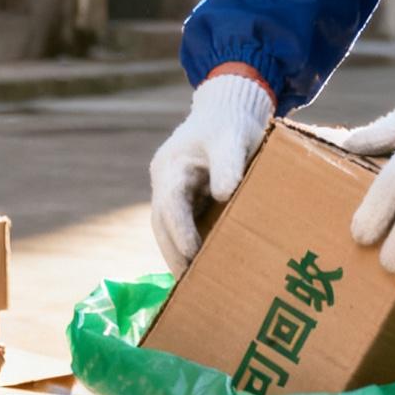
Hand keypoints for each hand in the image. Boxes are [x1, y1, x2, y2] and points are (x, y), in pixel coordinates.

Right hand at [150, 72, 273, 275]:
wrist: (227, 110)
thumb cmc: (231, 124)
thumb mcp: (232, 139)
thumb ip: (228, 164)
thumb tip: (224, 194)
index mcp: (172, 165)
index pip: (170, 204)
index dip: (180, 231)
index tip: (193, 254)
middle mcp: (166, 180)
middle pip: (162, 223)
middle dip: (174, 253)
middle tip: (190, 283)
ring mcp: (171, 190)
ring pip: (167, 228)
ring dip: (177, 254)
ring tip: (193, 284)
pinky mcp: (183, 198)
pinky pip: (179, 225)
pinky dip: (186, 245)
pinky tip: (201, 267)